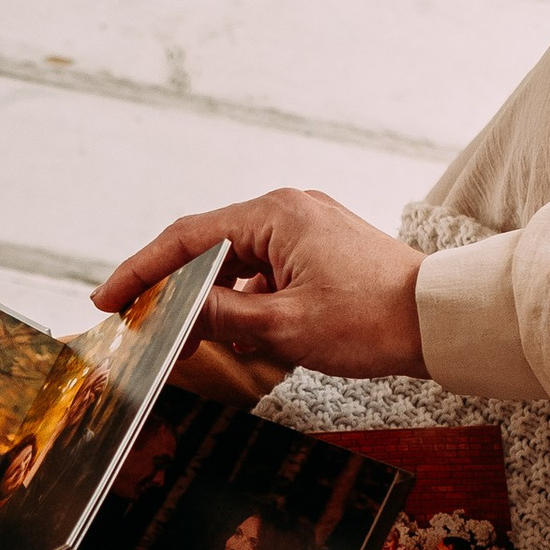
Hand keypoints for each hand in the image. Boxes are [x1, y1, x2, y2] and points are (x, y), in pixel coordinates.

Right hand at [93, 188, 423, 375]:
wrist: (440, 320)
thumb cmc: (372, 321)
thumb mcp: (283, 327)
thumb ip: (219, 316)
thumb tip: (173, 314)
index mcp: (274, 215)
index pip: (187, 239)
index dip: (141, 271)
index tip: (109, 299)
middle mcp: (288, 210)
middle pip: (209, 247)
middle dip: (175, 288)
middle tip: (140, 322)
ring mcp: (308, 228)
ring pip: (239, 262)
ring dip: (215, 300)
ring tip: (191, 339)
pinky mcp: (323, 249)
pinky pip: (268, 271)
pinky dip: (248, 301)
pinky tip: (240, 335)